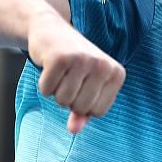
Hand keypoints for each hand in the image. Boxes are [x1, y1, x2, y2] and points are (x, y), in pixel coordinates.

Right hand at [27, 11, 125, 133]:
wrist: (52, 30)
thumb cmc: (74, 63)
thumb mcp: (86, 86)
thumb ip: (83, 112)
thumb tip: (74, 130)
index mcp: (116, 73)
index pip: (98, 112)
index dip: (85, 104)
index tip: (83, 83)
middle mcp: (103, 65)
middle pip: (81, 107)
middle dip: (69, 98)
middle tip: (70, 75)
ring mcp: (83, 60)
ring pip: (63, 101)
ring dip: (56, 91)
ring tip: (62, 71)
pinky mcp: (60, 58)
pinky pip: (47, 91)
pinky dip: (44, 83)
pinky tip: (50, 65)